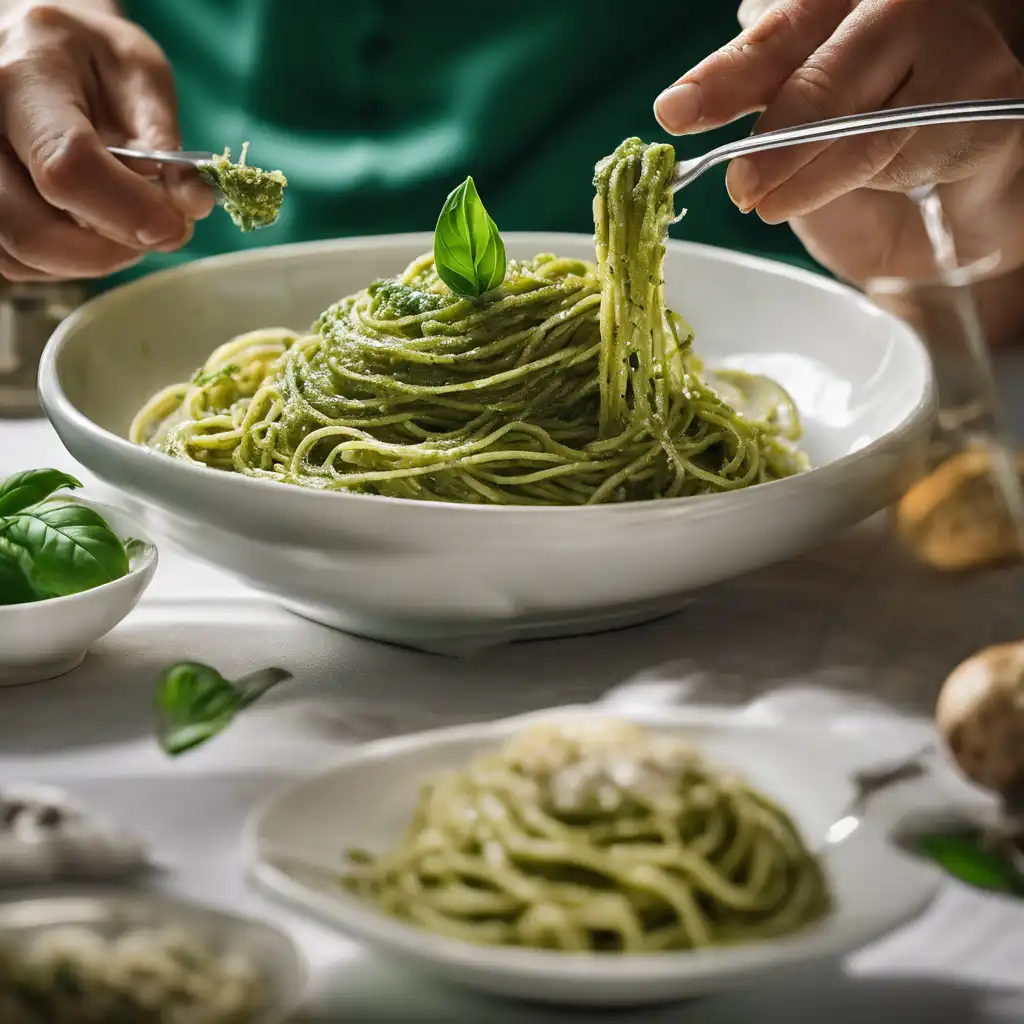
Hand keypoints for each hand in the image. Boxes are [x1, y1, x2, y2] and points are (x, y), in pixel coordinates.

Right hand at [0, 2, 212, 281]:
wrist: (33, 45)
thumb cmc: (89, 56)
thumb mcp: (139, 74)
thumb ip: (165, 140)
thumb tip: (191, 204)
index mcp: (24, 77)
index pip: (67, 168)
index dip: (129, 212)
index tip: (175, 227)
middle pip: (34, 229)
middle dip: (111, 250)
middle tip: (157, 233)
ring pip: (22, 255)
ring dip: (90, 260)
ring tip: (126, 225)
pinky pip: (16, 262)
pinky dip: (66, 262)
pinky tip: (92, 230)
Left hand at [654, 1, 1023, 306]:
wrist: (956, 168)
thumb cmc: (867, 125)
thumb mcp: (798, 106)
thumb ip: (758, 95)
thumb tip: (681, 104)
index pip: (778, 33)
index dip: (724, 77)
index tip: (674, 111)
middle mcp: (902, 5)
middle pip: (823, 78)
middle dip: (772, 142)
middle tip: (738, 187)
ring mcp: (955, 43)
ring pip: (867, 128)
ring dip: (812, 177)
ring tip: (771, 204)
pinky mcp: (990, 97)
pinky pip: (916, 152)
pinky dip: (883, 179)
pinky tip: (876, 183)